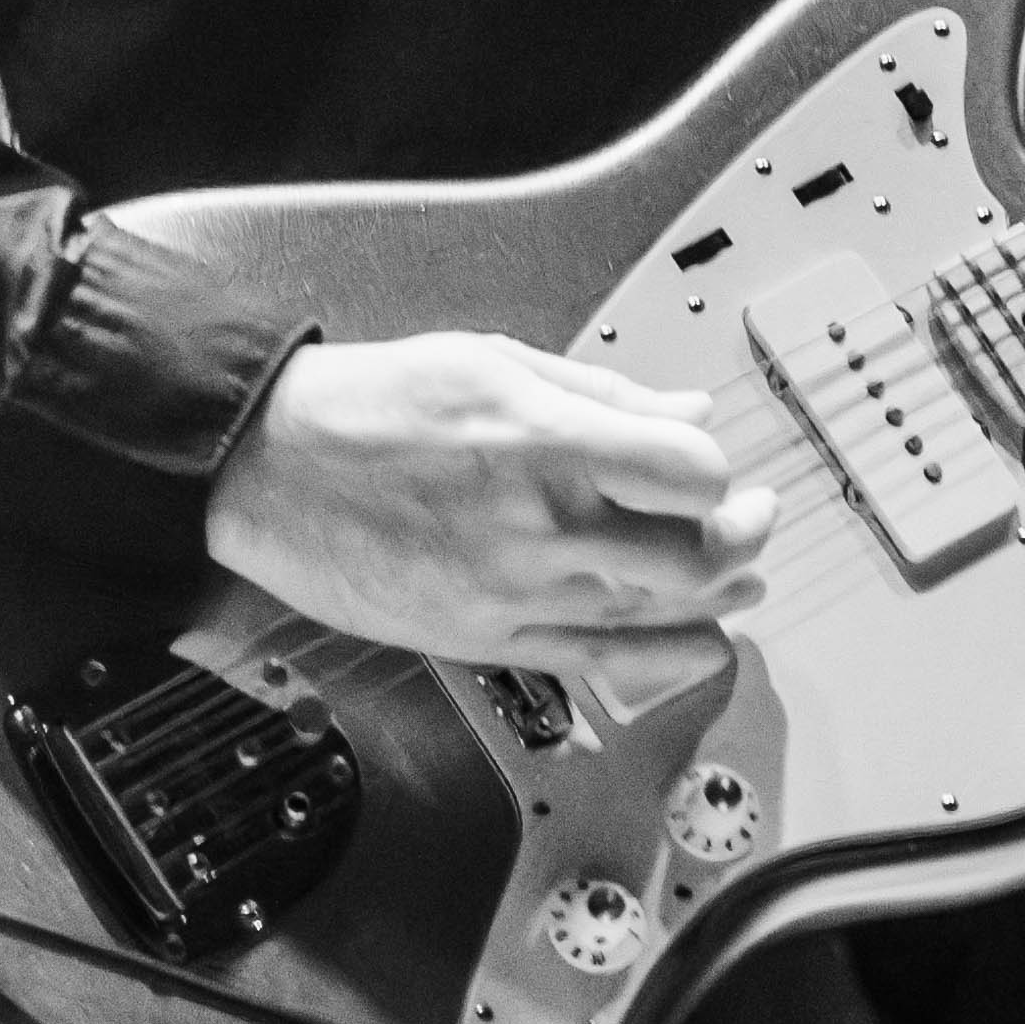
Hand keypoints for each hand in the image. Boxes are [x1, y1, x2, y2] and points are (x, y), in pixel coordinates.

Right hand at [201, 331, 777, 713]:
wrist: (270, 468)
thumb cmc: (369, 404)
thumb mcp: (492, 361)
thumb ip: (603, 393)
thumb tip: (687, 411)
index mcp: (541, 440)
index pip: (688, 472)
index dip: (715, 469)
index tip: (709, 463)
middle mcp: (534, 524)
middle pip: (690, 555)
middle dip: (742, 535)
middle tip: (754, 517)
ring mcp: (511, 592)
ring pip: (655, 614)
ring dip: (718, 595)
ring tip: (743, 574)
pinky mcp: (485, 638)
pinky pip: (599, 662)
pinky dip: (666, 656)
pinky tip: (702, 641)